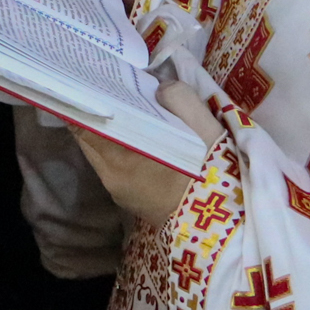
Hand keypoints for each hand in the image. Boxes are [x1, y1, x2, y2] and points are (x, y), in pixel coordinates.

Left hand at [73, 82, 225, 224]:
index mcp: (120, 162)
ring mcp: (120, 193)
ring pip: (101, 151)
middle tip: (102, 83)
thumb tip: (160, 88)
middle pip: (88, 138)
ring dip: (107, 128)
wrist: (226, 231)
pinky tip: (135, 130)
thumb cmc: (212, 179)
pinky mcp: (132, 200)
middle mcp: (111, 179)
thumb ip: (179, 98)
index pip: (84, 126)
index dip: (83, 100)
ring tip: (119, 101)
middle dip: (94, 111)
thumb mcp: (204, 129)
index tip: (85, 78)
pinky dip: (118, 145)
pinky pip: (114, 164)